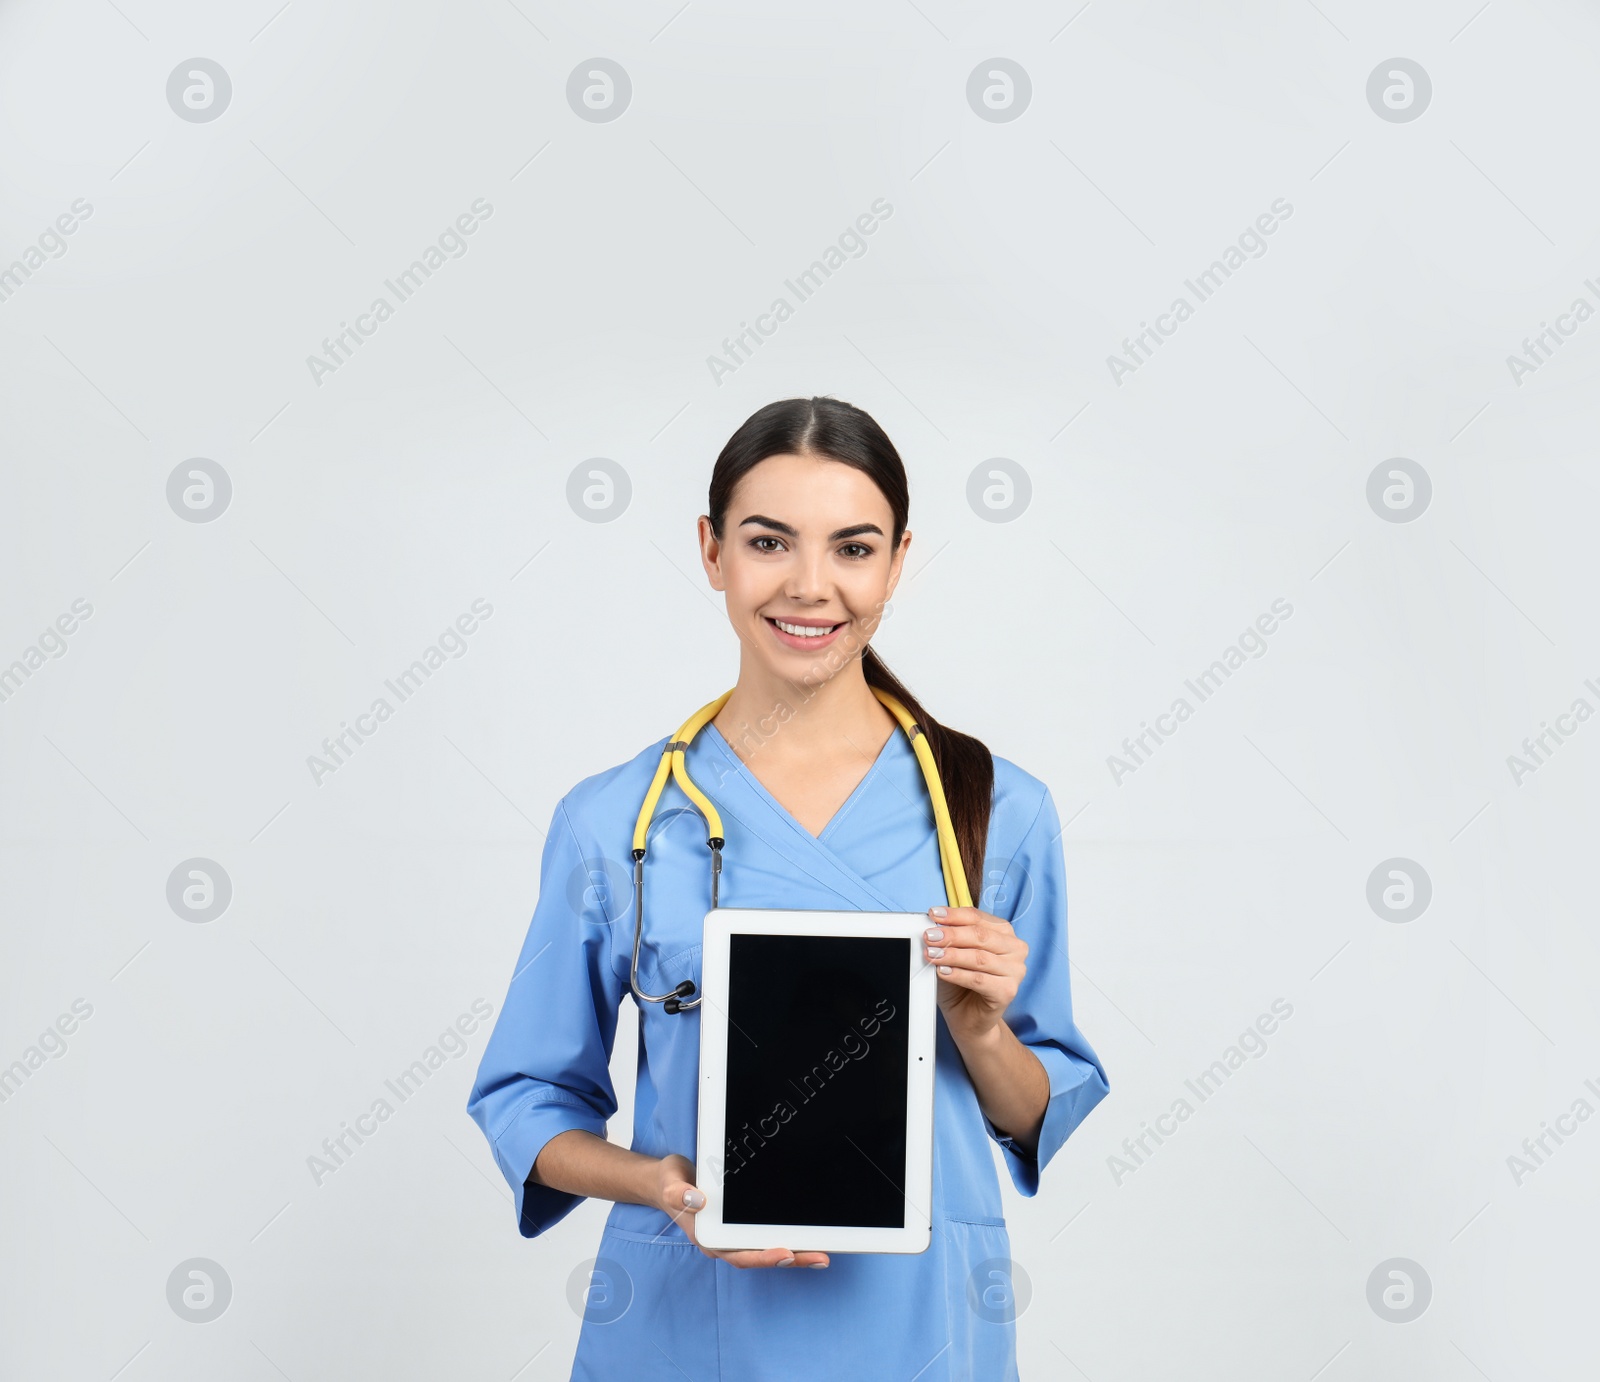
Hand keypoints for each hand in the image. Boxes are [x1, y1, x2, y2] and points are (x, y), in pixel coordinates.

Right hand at [654, 1154, 829, 1268]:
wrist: (670, 1179)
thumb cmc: (671, 1183)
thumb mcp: (670, 1183)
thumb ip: (679, 1192)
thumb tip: (698, 1200)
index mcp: (708, 1237)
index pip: (738, 1253)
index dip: (763, 1256)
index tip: (786, 1253)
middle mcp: (723, 1241)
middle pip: (760, 1255)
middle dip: (791, 1258)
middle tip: (820, 1257)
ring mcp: (733, 1233)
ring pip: (766, 1247)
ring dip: (795, 1251)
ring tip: (822, 1252)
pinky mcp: (742, 1222)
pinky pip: (766, 1233)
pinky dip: (787, 1235)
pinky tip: (807, 1235)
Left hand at [923, 906, 1027, 1041]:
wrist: (968, 1017)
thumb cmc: (962, 982)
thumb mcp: (955, 953)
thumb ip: (950, 937)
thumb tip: (934, 925)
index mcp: (1004, 933)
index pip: (977, 917)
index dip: (954, 915)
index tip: (933, 914)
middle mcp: (1015, 949)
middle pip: (980, 936)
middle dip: (951, 935)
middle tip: (929, 936)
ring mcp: (1015, 971)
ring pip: (979, 958)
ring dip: (952, 955)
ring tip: (932, 954)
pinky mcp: (1008, 991)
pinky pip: (979, 979)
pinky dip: (958, 974)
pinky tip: (943, 972)